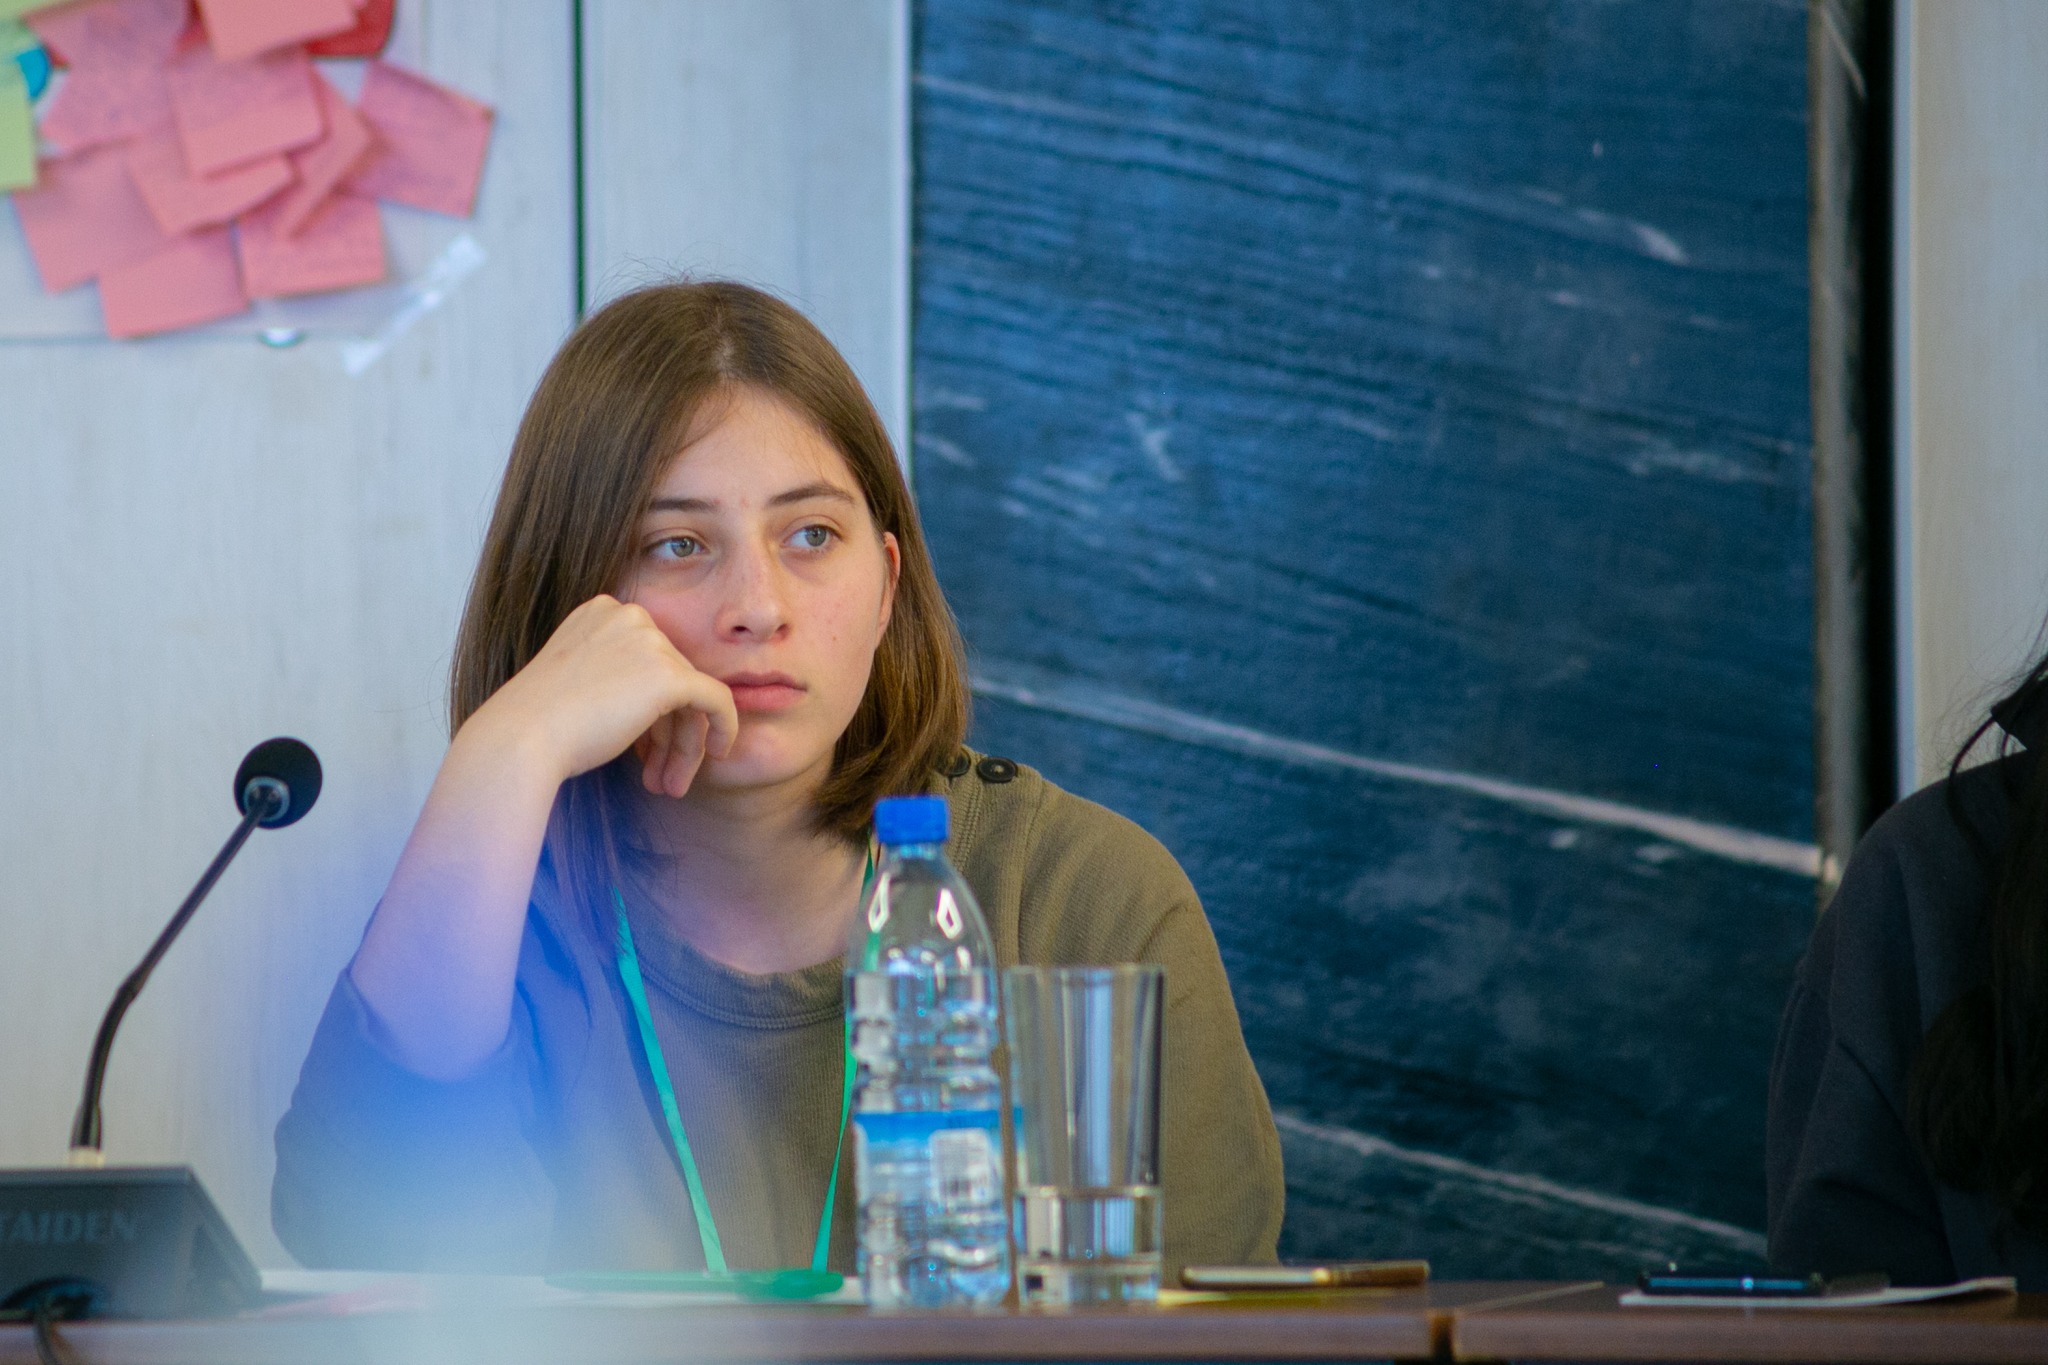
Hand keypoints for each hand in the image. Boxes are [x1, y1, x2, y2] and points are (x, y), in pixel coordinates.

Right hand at [462, 594, 739, 796]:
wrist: (519, 740)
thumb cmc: (536, 725)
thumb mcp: (578, 683)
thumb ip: (619, 679)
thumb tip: (662, 703)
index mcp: (602, 611)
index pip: (648, 660)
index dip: (652, 710)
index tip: (642, 750)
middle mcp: (629, 616)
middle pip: (671, 677)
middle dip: (669, 733)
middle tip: (661, 777)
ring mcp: (650, 642)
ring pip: (690, 695)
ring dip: (682, 744)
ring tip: (669, 786)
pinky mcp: (669, 675)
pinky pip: (716, 699)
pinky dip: (722, 727)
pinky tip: (717, 754)